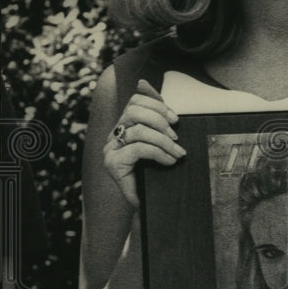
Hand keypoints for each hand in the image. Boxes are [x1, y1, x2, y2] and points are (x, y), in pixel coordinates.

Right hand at [103, 78, 184, 207]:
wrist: (153, 206)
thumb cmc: (158, 172)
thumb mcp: (160, 139)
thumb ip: (155, 114)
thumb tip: (143, 82)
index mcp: (123, 126)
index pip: (135, 101)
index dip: (157, 105)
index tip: (175, 120)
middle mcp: (112, 136)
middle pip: (134, 111)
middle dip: (160, 120)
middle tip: (176, 137)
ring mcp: (109, 150)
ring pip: (138, 130)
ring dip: (164, 141)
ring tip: (178, 154)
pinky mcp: (112, 164)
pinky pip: (138, 148)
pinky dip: (159, 153)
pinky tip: (169, 162)